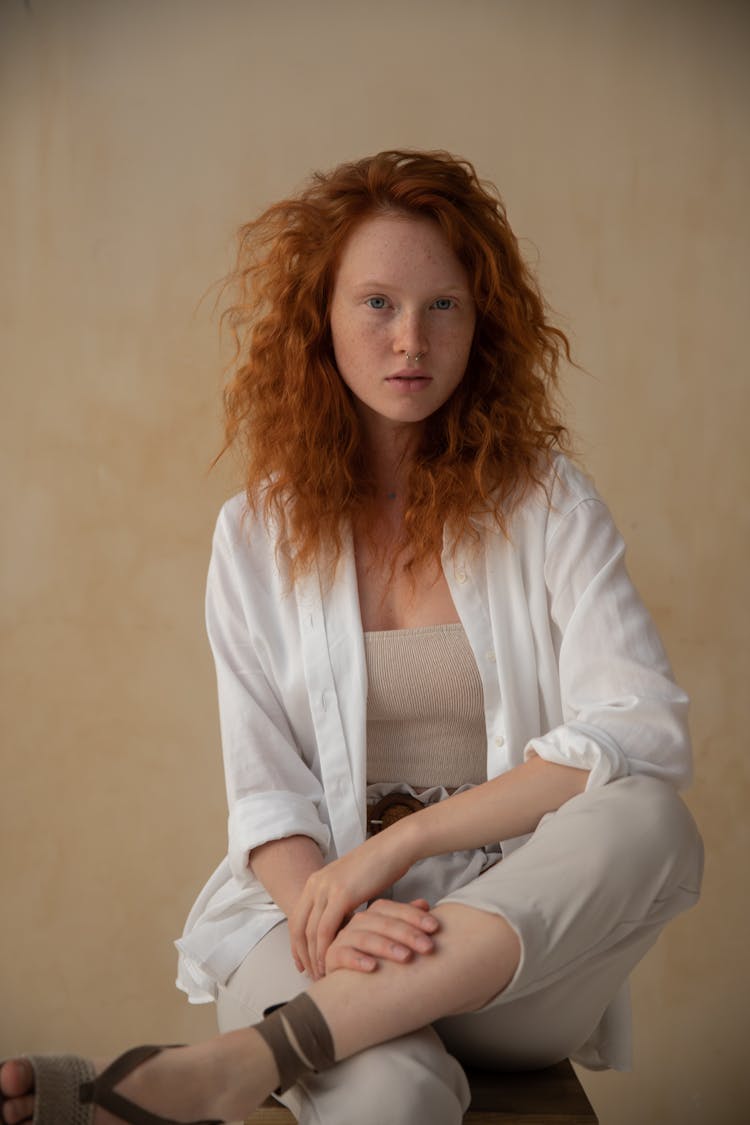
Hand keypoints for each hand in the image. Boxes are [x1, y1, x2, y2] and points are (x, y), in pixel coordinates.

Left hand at [288, 830, 416, 977]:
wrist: (395, 847)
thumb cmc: (380, 867)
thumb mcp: (352, 884)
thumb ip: (341, 902)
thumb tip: (342, 924)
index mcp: (316, 881)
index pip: (297, 918)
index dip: (297, 944)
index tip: (302, 963)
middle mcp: (316, 884)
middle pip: (298, 927)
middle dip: (302, 954)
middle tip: (309, 975)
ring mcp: (326, 888)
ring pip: (310, 931)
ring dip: (313, 956)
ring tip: (321, 975)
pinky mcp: (341, 894)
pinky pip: (326, 929)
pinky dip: (326, 949)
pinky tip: (331, 963)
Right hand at [324, 898, 438, 974]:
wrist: (347, 984)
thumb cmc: (376, 957)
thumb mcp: (394, 938)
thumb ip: (406, 920)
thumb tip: (424, 903)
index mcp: (374, 914)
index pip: (395, 910)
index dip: (415, 917)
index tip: (435, 928)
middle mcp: (358, 922)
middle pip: (384, 923)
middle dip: (408, 934)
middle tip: (428, 947)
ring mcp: (343, 937)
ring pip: (366, 937)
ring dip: (386, 947)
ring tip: (406, 957)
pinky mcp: (332, 955)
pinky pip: (344, 955)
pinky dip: (358, 960)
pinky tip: (373, 967)